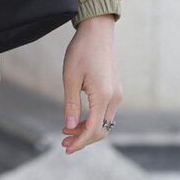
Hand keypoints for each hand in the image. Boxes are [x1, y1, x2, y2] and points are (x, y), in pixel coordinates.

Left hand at [61, 14, 121, 153]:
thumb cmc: (81, 51)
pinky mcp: (115, 90)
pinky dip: (93, 120)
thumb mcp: (70, 77)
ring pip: (105, 122)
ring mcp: (117, 94)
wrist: (97, 31)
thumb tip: (69, 126)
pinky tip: (78, 119)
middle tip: (63, 141)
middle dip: (83, 139)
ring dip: (87, 130)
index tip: (66, 148)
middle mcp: (114, 98)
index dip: (80, 142)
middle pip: (102, 130)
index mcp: (103, 96)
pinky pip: (105, 112)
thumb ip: (71, 104)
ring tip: (67, 130)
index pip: (94, 129)